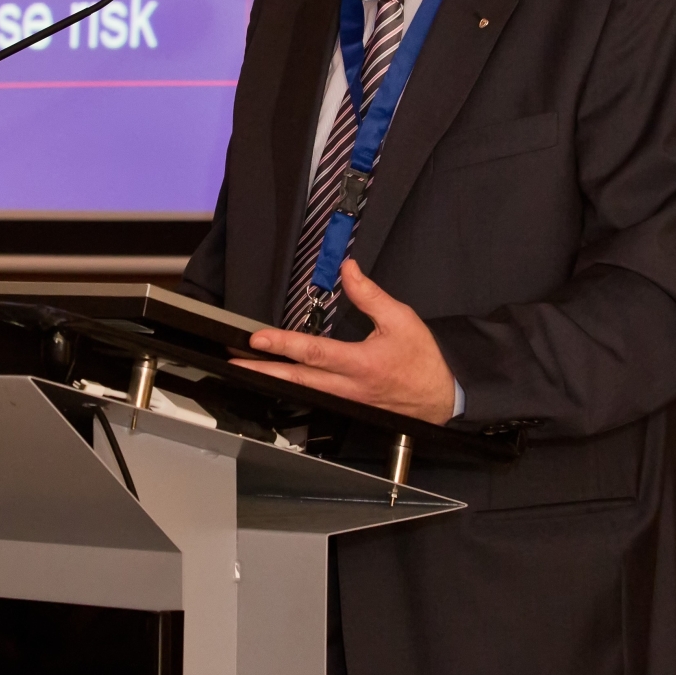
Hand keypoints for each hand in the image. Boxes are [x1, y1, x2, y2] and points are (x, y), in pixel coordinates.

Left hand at [231, 260, 457, 424]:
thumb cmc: (423, 359)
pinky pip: (315, 396)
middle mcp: (348, 386)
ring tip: (246, 367)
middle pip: (298, 378)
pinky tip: (277, 381)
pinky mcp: (348, 405)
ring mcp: (346, 400)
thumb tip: (347, 268)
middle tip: (234, 361)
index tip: (257, 338)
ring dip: (273, 379)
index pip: (314, 352)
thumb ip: (369, 294)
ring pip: (302, 390)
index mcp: (361, 363)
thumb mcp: (401, 319)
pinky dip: (292, 388)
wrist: (441, 399)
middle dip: (264, 369)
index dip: (283, 344)